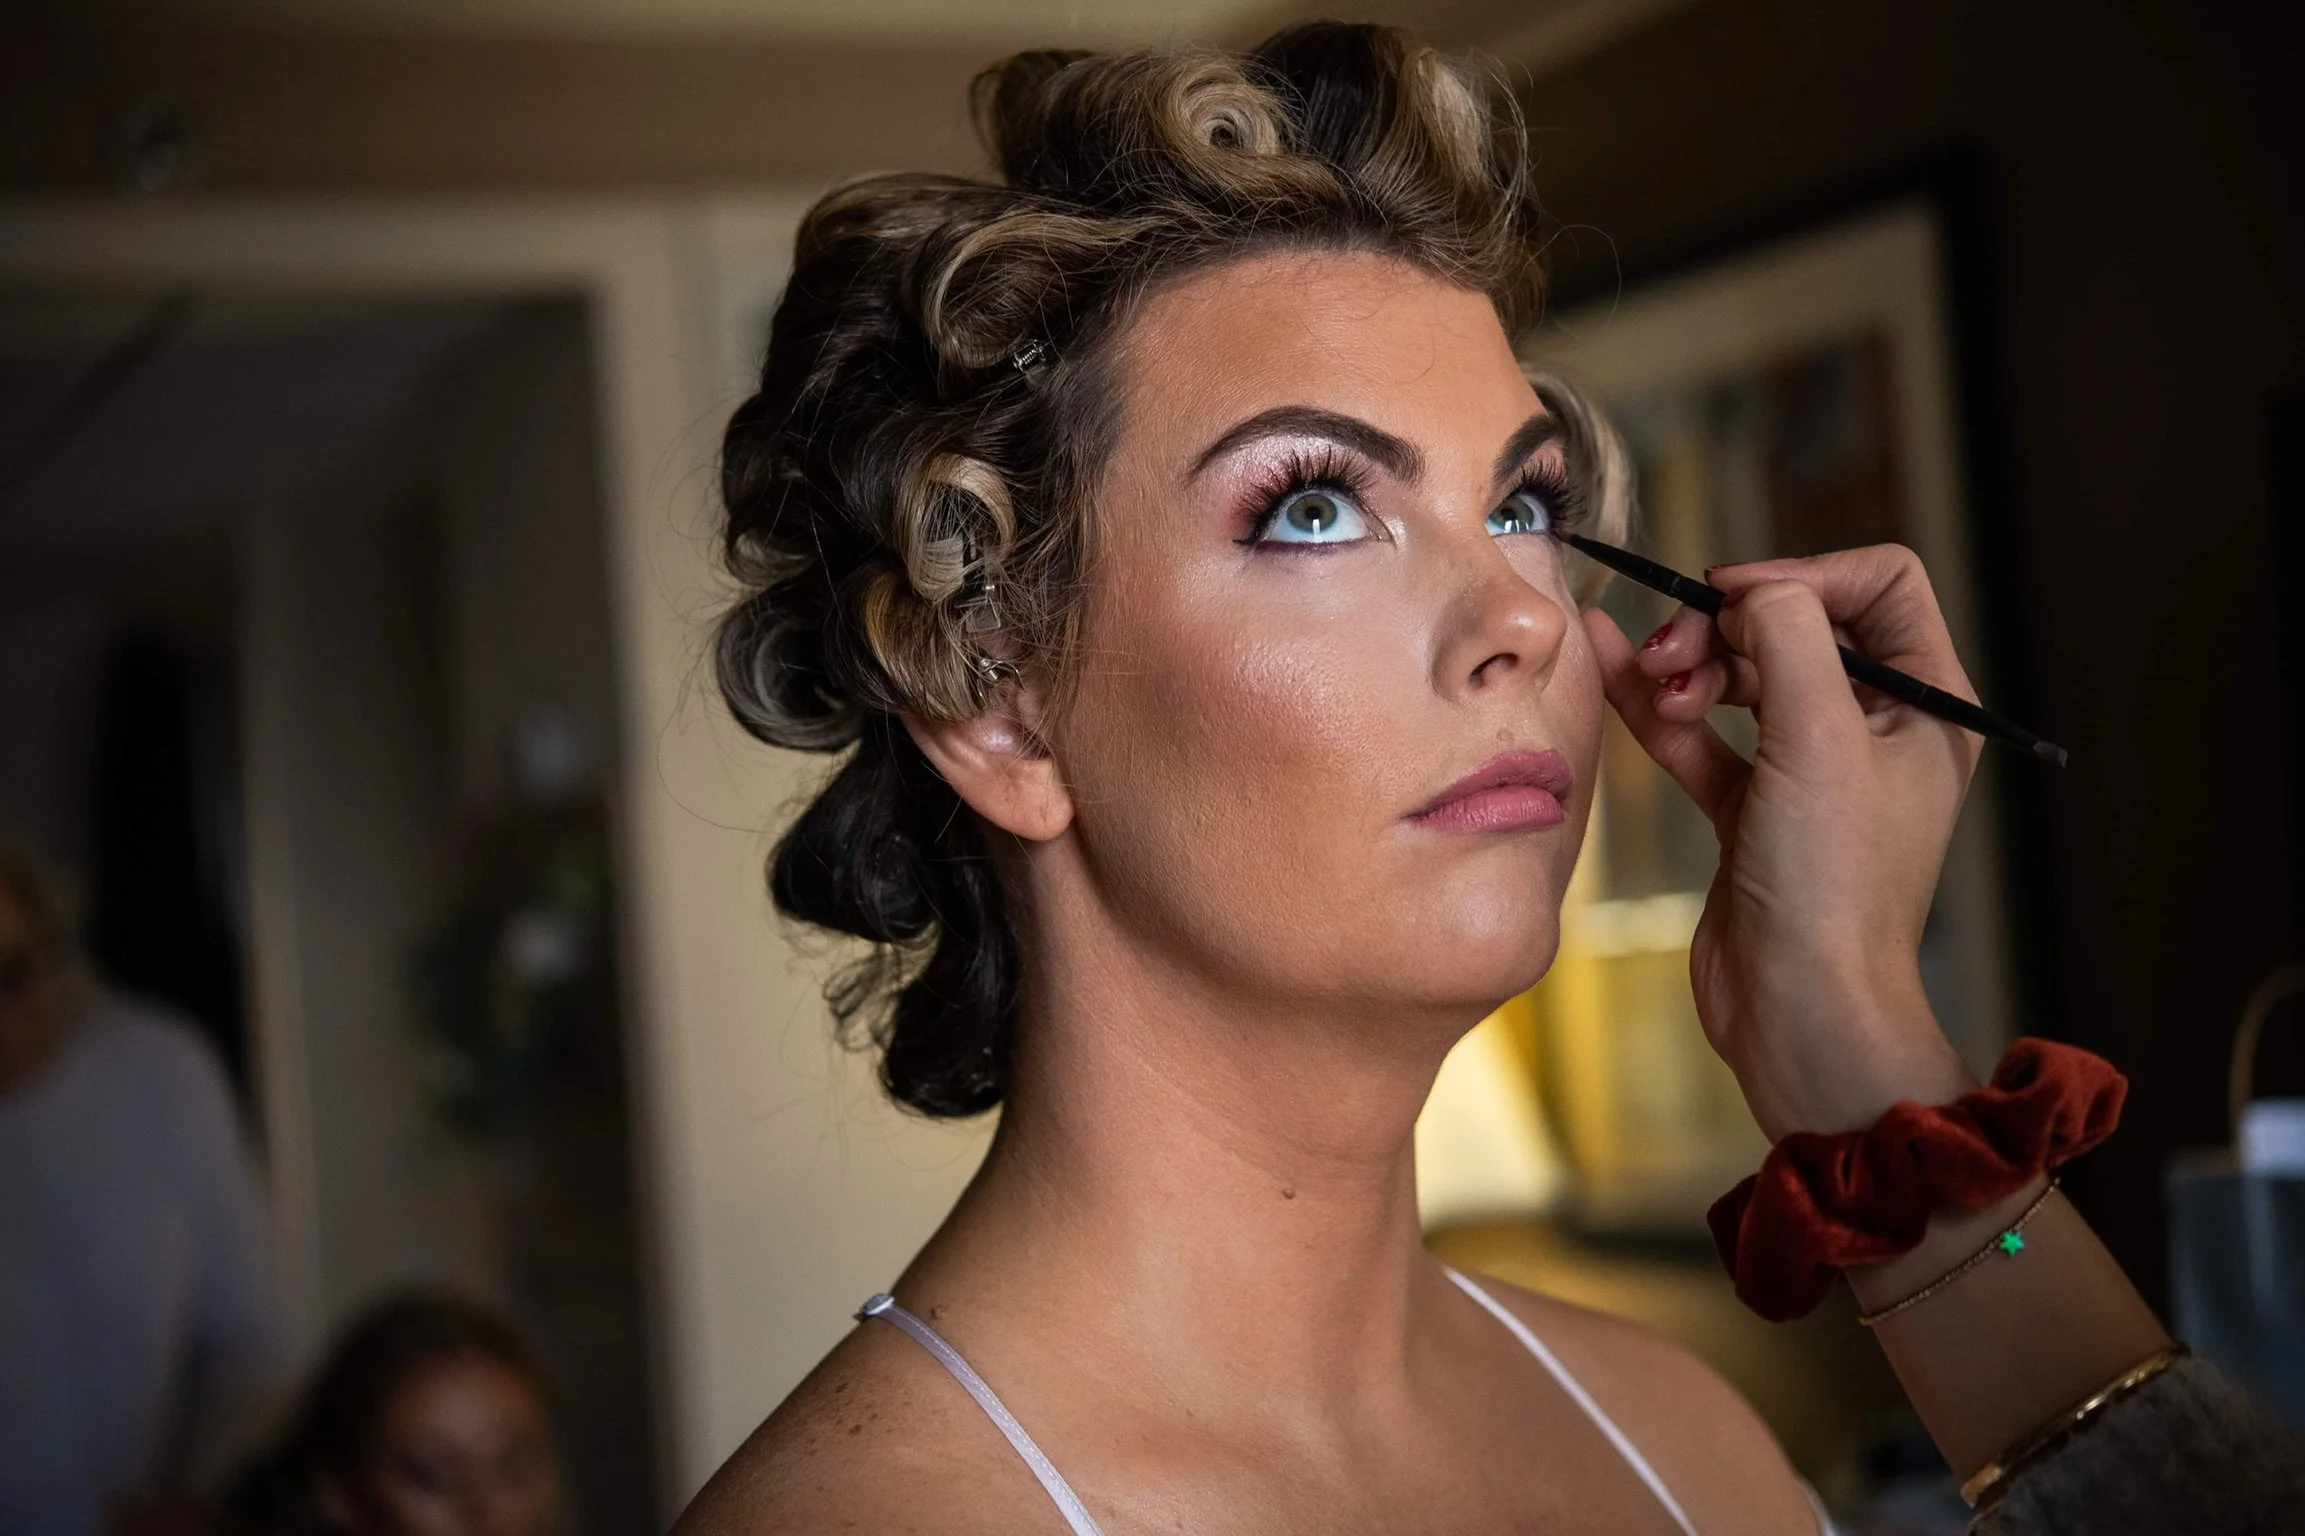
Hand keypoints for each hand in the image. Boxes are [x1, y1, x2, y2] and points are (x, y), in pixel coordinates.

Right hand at [1584, 544, 1981, 1139]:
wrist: (1799, 1011)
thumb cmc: (1833, 887)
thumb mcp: (1820, 738)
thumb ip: (1786, 637)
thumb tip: (1746, 589)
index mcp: (1927, 707)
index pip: (1878, 585)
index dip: (1802, 573)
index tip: (1733, 594)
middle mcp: (1876, 731)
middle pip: (1795, 626)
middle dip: (1726, 628)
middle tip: (1674, 653)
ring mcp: (1810, 770)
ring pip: (1741, 677)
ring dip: (1689, 668)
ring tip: (1653, 685)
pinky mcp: (1751, 810)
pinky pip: (1700, 734)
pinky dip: (1659, 705)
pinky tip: (1614, 668)